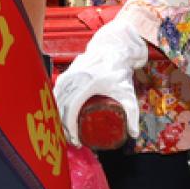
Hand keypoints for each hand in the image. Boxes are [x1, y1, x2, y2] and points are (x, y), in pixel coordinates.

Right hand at [53, 14, 148, 146]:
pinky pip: (57, 90)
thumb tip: (133, 134)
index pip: (71, 108)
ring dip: (59, 115)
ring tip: (67, 130)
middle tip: (73, 140)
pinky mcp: (67, 72)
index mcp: (88, 83)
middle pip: (62, 106)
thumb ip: (133, 115)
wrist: (113, 48)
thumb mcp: (128, 93)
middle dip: (64, 126)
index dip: (70, 127)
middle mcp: (75, 77)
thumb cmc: (120, 70)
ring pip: (57, 98)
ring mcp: (69, 74)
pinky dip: (56, 104)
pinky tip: (59, 113)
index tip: (76, 140)